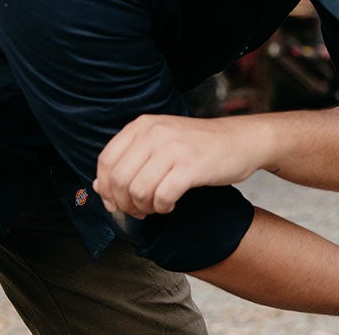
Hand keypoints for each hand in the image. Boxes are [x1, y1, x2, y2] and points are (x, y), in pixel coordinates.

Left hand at [93, 113, 267, 217]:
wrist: (240, 140)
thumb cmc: (198, 146)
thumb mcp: (160, 144)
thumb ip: (129, 162)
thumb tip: (98, 187)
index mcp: (141, 126)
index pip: (106, 160)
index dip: (105, 187)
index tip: (113, 203)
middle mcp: (153, 133)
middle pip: (119, 178)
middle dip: (123, 203)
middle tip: (137, 211)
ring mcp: (172, 148)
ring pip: (138, 190)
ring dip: (144, 208)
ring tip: (156, 207)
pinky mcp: (190, 166)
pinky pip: (163, 196)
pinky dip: (162, 208)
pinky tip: (170, 206)